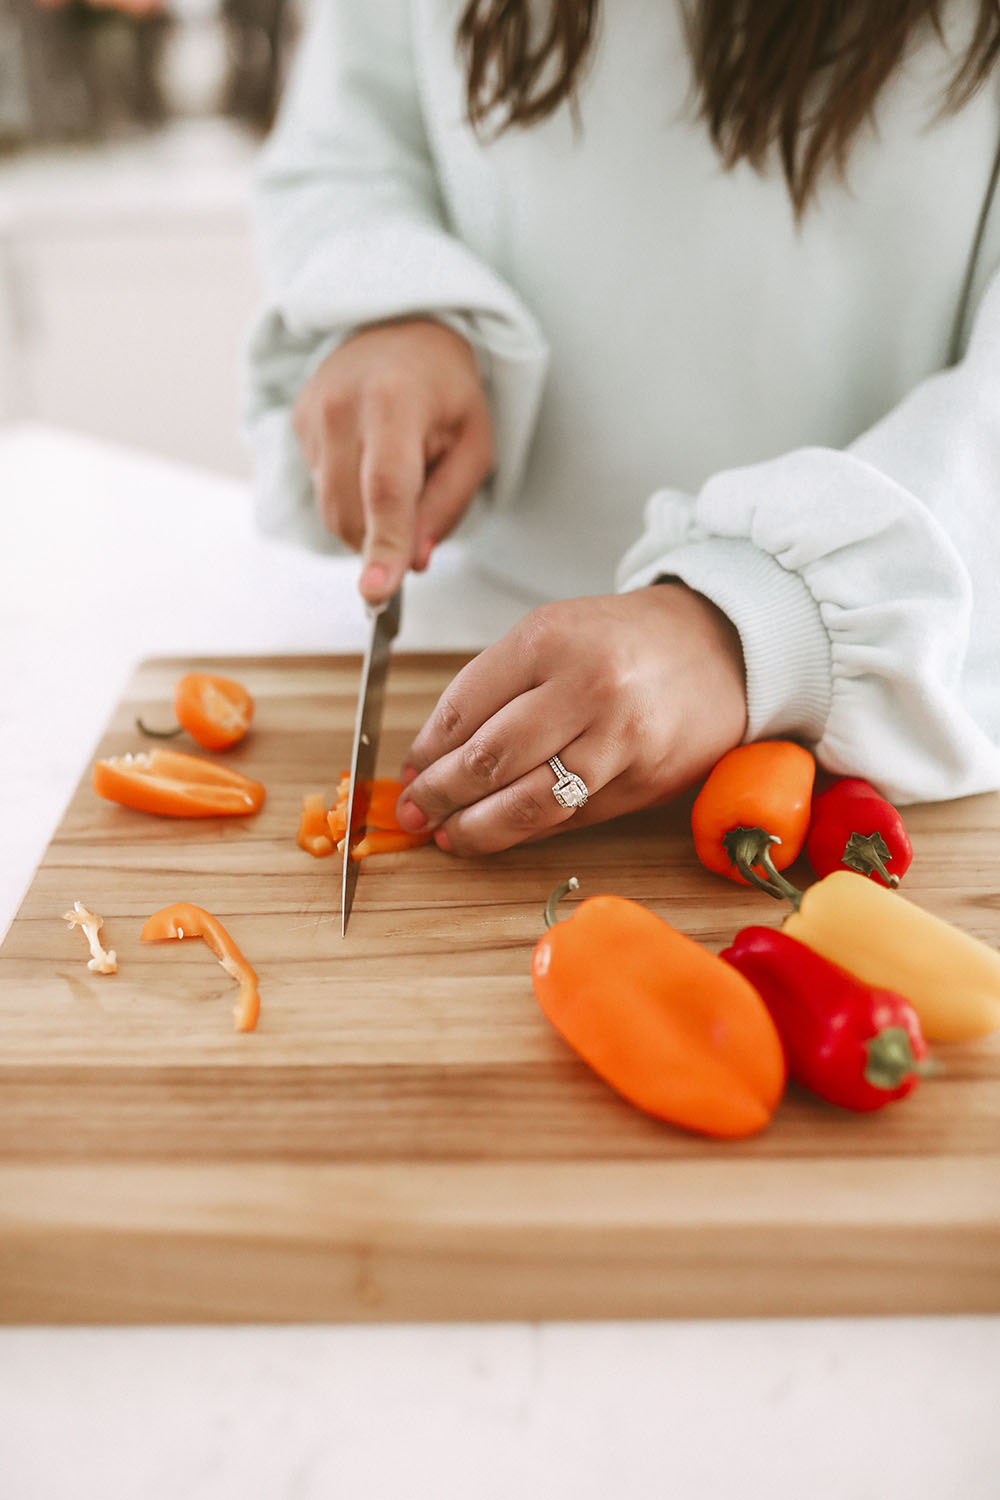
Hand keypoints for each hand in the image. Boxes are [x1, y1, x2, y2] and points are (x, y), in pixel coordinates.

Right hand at [292, 318, 493, 603]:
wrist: (401, 328)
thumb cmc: (445, 391)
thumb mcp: (474, 445)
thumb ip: (448, 506)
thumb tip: (415, 562)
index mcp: (395, 402)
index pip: (386, 490)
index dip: (383, 547)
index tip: (376, 594)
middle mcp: (342, 406)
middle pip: (352, 512)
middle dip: (383, 543)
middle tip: (419, 521)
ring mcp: (312, 415)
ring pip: (331, 512)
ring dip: (367, 523)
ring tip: (399, 478)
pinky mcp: (297, 425)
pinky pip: (322, 491)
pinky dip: (351, 497)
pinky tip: (370, 460)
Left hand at [395, 584, 748, 853]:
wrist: (722, 648)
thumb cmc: (624, 642)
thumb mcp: (554, 634)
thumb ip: (495, 688)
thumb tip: (433, 758)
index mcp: (550, 640)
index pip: (464, 709)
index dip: (427, 751)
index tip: (409, 772)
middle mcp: (585, 688)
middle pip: (489, 760)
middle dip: (440, 795)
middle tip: (416, 811)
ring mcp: (617, 740)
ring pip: (527, 802)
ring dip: (476, 828)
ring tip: (449, 836)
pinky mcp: (641, 781)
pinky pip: (568, 817)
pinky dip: (524, 832)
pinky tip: (497, 834)